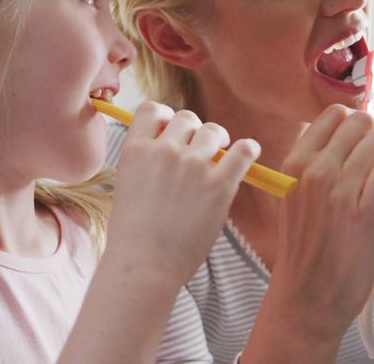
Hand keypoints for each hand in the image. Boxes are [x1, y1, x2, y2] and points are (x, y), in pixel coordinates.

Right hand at [104, 101, 260, 285]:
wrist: (144, 264)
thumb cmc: (133, 235)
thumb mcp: (126, 186)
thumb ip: (146, 162)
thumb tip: (171, 148)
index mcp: (136, 149)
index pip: (151, 109)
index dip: (164, 116)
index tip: (171, 128)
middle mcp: (164, 150)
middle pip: (186, 118)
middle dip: (193, 130)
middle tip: (199, 148)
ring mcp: (193, 166)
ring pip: (213, 131)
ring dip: (218, 140)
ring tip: (220, 154)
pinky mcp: (219, 184)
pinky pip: (242, 152)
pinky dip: (247, 150)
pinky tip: (247, 154)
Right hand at [264, 104, 373, 338]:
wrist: (306, 296)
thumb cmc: (306, 246)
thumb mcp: (295, 194)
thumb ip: (316, 162)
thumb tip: (352, 131)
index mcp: (294, 163)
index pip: (335, 114)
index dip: (355, 126)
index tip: (358, 146)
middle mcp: (315, 173)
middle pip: (362, 122)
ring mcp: (340, 194)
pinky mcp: (366, 217)